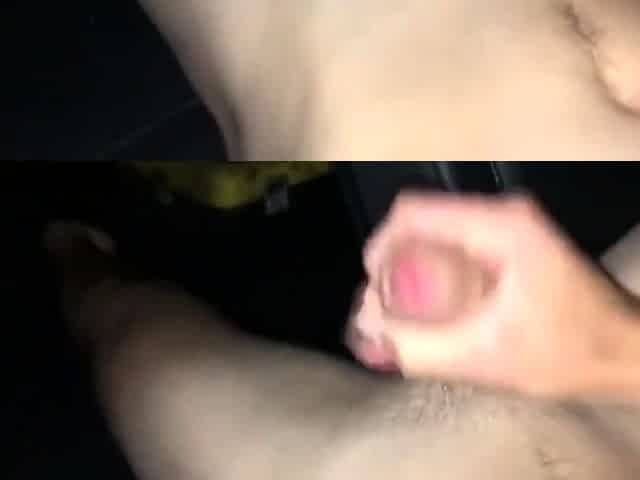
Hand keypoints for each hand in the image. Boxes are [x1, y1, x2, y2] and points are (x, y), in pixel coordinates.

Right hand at [347, 192, 638, 398]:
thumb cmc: (571, 352)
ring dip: (410, 268)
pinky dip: (431, 270)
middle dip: (392, 262)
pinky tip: (431, 307)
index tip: (372, 285)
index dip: (380, 245)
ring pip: (434, 232)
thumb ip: (418, 348)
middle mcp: (501, 213)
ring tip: (404, 310)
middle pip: (419, 221)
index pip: (413, 212)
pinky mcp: (508, 239)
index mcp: (499, 228)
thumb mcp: (485, 358)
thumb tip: (367, 329)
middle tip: (385, 306)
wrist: (626, 351)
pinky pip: (452, 243)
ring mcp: (506, 223)